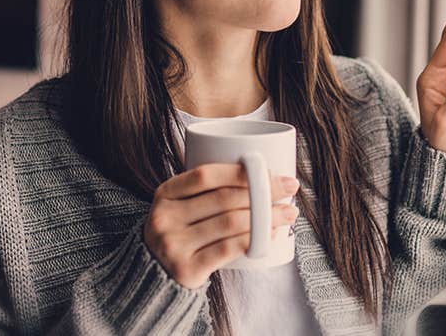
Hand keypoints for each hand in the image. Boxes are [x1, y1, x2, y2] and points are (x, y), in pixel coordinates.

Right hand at [143, 163, 299, 288]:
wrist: (156, 275)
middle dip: (263, 192)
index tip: (271, 171)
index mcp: (164, 194)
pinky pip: (228, 249)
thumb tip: (262, 173)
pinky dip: (254, 240)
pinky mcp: (186, 269)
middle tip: (290, 189)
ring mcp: (173, 245)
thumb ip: (205, 190)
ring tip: (288, 213)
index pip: (205, 175)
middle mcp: (165, 218)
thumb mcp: (180, 206)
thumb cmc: (181, 233)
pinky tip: (271, 235)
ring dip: (266, 217)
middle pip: (223, 198)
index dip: (241, 171)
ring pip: (230, 223)